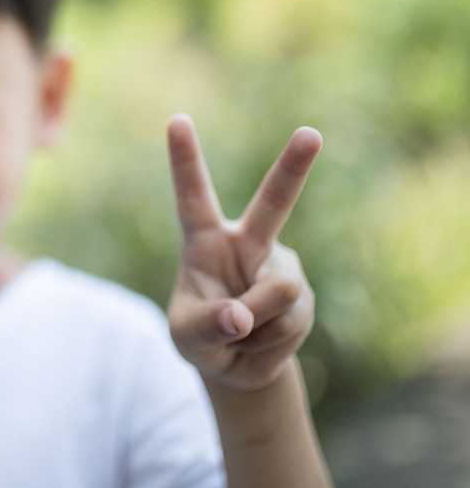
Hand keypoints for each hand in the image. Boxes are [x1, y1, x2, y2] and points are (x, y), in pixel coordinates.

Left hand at [166, 113, 321, 391]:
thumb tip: (242, 318)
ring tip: (241, 336)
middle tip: (311, 133)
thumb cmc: (199, 339)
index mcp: (205, 240)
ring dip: (257, 327)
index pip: (192, 195)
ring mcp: (280, 267)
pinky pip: (290, 322)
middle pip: (274, 201)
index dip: (185, 159)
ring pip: (278, 291)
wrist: (234, 367)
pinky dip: (270, 343)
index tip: (176, 120)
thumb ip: (208, 325)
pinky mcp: (304, 296)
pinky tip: (262, 342)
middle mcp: (247, 243)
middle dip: (294, 167)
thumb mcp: (186, 336)